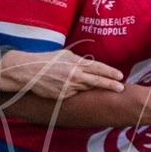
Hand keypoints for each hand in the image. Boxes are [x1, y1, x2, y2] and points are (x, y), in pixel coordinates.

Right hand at [0, 49, 124, 100]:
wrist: (29, 71)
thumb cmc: (47, 60)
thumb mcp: (65, 55)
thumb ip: (79, 61)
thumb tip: (91, 66)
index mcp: (76, 63)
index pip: (97, 68)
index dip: (110, 72)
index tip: (120, 76)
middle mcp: (74, 76)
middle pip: (96, 81)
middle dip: (110, 85)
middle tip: (121, 88)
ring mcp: (69, 87)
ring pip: (86, 89)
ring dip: (94, 90)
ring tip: (104, 90)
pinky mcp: (63, 96)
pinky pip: (74, 94)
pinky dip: (77, 92)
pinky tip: (74, 89)